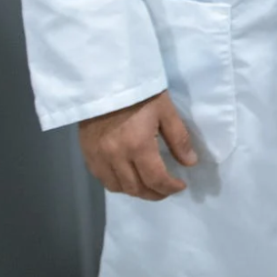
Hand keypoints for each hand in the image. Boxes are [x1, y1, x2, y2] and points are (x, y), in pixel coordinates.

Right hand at [78, 91, 196, 199]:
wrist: (105, 82)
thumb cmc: (140, 94)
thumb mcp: (166, 112)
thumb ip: (178, 139)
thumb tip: (189, 163)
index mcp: (138, 146)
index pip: (156, 179)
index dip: (170, 187)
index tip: (180, 186)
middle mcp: (116, 157)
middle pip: (136, 188)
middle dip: (155, 194)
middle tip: (167, 190)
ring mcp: (98, 158)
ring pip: (117, 187)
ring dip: (136, 191)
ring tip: (149, 186)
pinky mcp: (87, 154)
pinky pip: (102, 179)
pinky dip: (118, 184)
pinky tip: (128, 178)